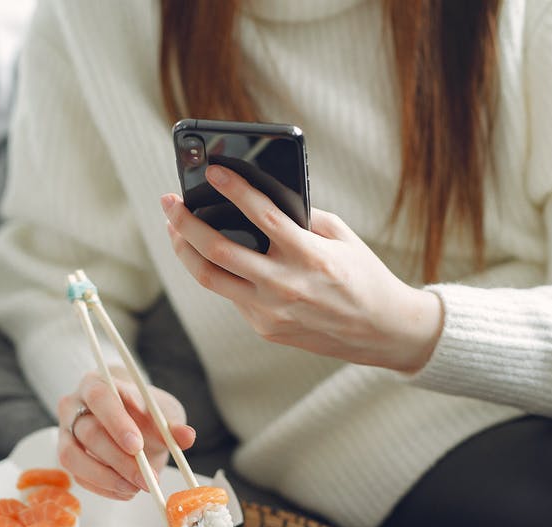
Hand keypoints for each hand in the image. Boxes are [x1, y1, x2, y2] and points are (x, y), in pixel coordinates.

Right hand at [57, 366, 195, 499]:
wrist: (130, 418)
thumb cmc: (143, 409)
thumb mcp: (161, 410)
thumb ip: (171, 423)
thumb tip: (187, 437)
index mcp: (96, 384)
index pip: (100, 398)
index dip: (117, 423)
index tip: (137, 446)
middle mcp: (73, 407)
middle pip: (88, 432)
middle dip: (119, 459)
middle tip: (146, 478)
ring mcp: (66, 433)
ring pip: (72, 457)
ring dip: (106, 478)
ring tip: (135, 488)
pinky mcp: (68, 456)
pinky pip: (77, 476)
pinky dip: (102, 488)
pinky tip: (126, 491)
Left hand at [162, 164, 442, 372]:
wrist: (382, 331)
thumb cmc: (363, 276)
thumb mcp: (342, 237)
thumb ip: (303, 218)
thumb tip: (262, 199)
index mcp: (310, 255)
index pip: (261, 216)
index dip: (233, 189)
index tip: (212, 170)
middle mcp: (285, 285)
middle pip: (218, 250)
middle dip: (186, 222)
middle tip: (169, 202)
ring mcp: (271, 311)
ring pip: (211, 278)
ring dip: (186, 250)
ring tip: (175, 230)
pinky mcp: (265, 328)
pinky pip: (232, 295)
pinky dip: (219, 273)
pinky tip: (210, 257)